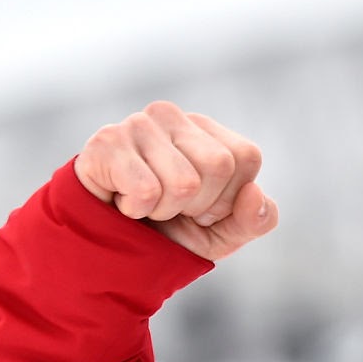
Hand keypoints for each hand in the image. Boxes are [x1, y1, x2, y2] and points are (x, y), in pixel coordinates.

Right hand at [73, 102, 276, 260]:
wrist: (106, 244)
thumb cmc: (168, 230)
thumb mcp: (223, 234)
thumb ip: (255, 219)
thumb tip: (256, 193)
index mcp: (206, 130)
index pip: (246, 156)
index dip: (228, 196)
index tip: (200, 207)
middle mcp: (172, 117)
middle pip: (218, 165)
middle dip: (198, 205)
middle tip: (170, 206)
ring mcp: (138, 124)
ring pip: (184, 182)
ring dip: (165, 210)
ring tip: (145, 202)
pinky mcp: (107, 141)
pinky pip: (146, 190)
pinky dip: (137, 210)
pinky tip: (121, 200)